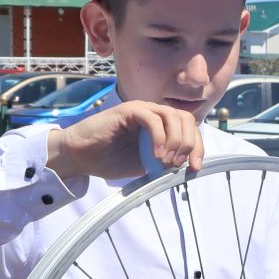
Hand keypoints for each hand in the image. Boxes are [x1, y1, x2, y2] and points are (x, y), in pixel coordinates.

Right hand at [46, 100, 202, 182]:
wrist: (80, 157)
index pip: (190, 128)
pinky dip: (159, 136)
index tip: (195, 168)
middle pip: (186, 119)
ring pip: (173, 116)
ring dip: (176, 140)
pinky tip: (156, 154)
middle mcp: (154, 113)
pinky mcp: (128, 110)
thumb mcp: (146, 165)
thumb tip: (186, 166)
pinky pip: (152, 118)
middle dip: (190, 143)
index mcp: (161, 125)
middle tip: (178, 164)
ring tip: (167, 160)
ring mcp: (141, 110)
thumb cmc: (110, 159)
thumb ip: (165, 162)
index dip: (198, 147)